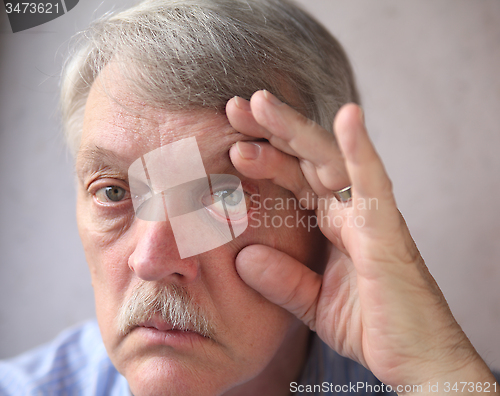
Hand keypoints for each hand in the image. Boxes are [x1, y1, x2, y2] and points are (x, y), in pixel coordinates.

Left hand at [226, 90, 496, 391]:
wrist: (416, 359)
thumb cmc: (370, 325)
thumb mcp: (311, 303)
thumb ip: (280, 280)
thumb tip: (243, 257)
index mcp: (330, 224)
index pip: (291, 180)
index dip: (261, 157)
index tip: (227, 142)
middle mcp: (348, 210)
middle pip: (304, 159)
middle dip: (269, 131)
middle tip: (233, 107)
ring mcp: (369, 215)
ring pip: (330, 160)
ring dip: (296, 129)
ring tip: (260, 103)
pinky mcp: (389, 230)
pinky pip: (375, 183)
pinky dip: (361, 149)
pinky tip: (348, 116)